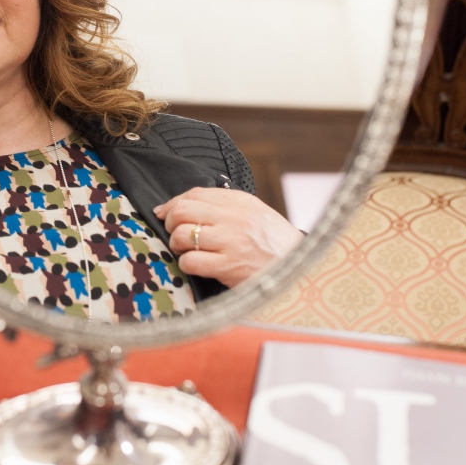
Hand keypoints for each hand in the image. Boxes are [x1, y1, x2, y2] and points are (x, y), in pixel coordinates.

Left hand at [153, 187, 303, 288]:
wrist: (301, 271)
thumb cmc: (274, 244)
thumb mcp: (255, 214)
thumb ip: (224, 206)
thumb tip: (181, 205)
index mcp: (241, 202)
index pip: (195, 193)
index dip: (173, 203)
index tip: (164, 213)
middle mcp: (235, 218)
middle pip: (182, 211)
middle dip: (171, 222)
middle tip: (176, 233)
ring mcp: (231, 242)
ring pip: (182, 236)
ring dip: (178, 245)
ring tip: (188, 251)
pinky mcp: (228, 267)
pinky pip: (191, 261)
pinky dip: (187, 264)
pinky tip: (197, 266)